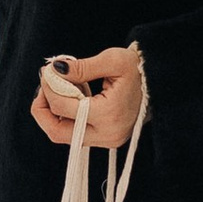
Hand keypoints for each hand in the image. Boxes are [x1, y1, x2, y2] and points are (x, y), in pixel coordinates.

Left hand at [30, 45, 144, 152]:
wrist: (160, 84)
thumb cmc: (139, 70)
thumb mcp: (113, 60)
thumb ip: (81, 67)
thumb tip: (54, 70)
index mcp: (109, 114)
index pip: (63, 106)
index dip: (48, 87)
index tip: (48, 70)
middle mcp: (107, 134)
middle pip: (56, 131)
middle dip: (42, 108)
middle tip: (44, 85)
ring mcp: (106, 141)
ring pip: (62, 135)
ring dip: (54, 111)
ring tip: (63, 86)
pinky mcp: (104, 140)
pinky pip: (74, 133)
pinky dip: (66, 115)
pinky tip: (74, 94)